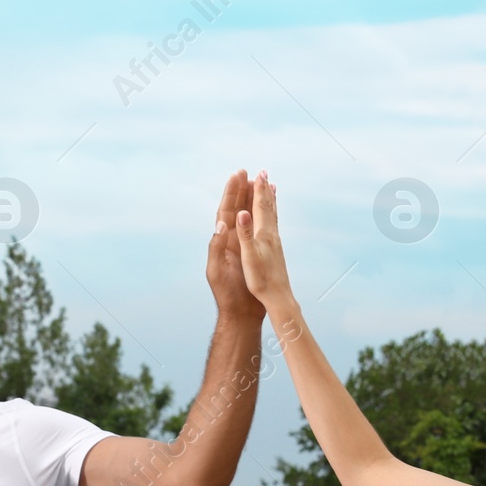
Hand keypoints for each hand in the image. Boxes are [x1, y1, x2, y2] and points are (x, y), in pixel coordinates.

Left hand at [206, 169, 263, 321]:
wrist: (240, 313)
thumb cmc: (227, 294)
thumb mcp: (216, 271)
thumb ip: (216, 247)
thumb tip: (220, 224)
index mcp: (222, 241)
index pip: (225, 211)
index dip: (231, 192)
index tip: (238, 175)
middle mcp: (232, 240)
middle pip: (237, 209)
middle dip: (242, 190)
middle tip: (249, 172)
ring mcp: (243, 246)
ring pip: (249, 217)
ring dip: (253, 200)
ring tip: (261, 183)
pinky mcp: (254, 253)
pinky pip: (260, 230)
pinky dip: (264, 217)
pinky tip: (270, 209)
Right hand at [236, 169, 296, 314]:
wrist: (279, 298)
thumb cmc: (261, 281)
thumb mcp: (249, 257)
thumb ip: (245, 233)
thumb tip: (241, 212)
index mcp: (263, 235)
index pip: (260, 207)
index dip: (258, 190)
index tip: (257, 173)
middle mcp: (272, 235)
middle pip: (268, 206)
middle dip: (264, 189)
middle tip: (263, 172)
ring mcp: (275, 242)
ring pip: (273, 214)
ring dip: (270, 199)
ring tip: (271, 186)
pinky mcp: (276, 249)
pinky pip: (274, 225)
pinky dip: (273, 214)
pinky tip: (273, 215)